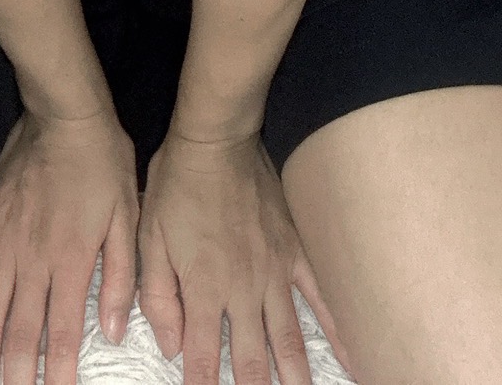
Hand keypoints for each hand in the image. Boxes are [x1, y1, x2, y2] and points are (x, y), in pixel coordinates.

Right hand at [0, 105, 138, 384]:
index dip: (57, 375)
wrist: (68, 114)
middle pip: (19, 332)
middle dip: (12, 375)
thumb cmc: (105, 164)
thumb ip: (119, 276)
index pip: (62, 334)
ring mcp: (3, 240)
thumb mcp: (129, 217)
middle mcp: (32, 259)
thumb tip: (111, 329)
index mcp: (71, 261)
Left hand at [135, 127, 354, 384]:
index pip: (202, 360)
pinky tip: (351, 356)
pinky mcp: (294, 252)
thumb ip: (158, 298)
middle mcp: (242, 290)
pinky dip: (335, 329)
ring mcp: (274, 273)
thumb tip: (171, 347)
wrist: (215, 140)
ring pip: (288, 339)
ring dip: (295, 376)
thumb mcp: (150, 239)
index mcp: (203, 289)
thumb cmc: (176, 186)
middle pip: (252, 361)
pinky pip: (319, 296)